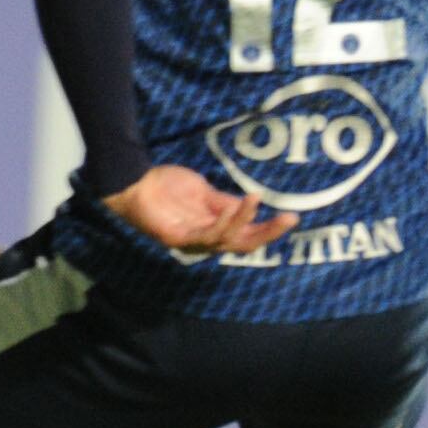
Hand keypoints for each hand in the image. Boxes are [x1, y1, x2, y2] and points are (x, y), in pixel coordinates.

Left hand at [102, 163, 288, 255]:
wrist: (136, 182)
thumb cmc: (166, 186)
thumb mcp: (204, 192)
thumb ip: (225, 202)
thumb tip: (251, 205)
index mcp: (215, 228)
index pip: (247, 235)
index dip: (269, 228)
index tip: (292, 217)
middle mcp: (206, 239)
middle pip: (244, 245)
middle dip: (268, 233)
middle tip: (290, 219)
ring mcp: (192, 241)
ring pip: (228, 240)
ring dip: (245, 221)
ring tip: (255, 201)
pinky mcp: (178, 239)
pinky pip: (207, 235)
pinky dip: (223, 223)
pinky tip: (233, 211)